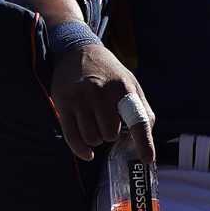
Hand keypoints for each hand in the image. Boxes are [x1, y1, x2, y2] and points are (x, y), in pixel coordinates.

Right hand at [49, 41, 155, 164]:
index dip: (144, 142)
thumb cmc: (109, 74)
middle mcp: (100, 92)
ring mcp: (79, 98)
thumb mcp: (131, 84)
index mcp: (123, 88)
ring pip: (92, 139)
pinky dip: (81, 149)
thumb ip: (143, 111)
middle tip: (107, 121)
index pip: (137, 119)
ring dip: (96, 138)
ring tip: (95, 123)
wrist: (77, 51)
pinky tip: (88, 152)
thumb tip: (146, 142)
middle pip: (110, 135)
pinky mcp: (63, 103)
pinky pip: (72, 138)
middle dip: (111, 134)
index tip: (147, 159)